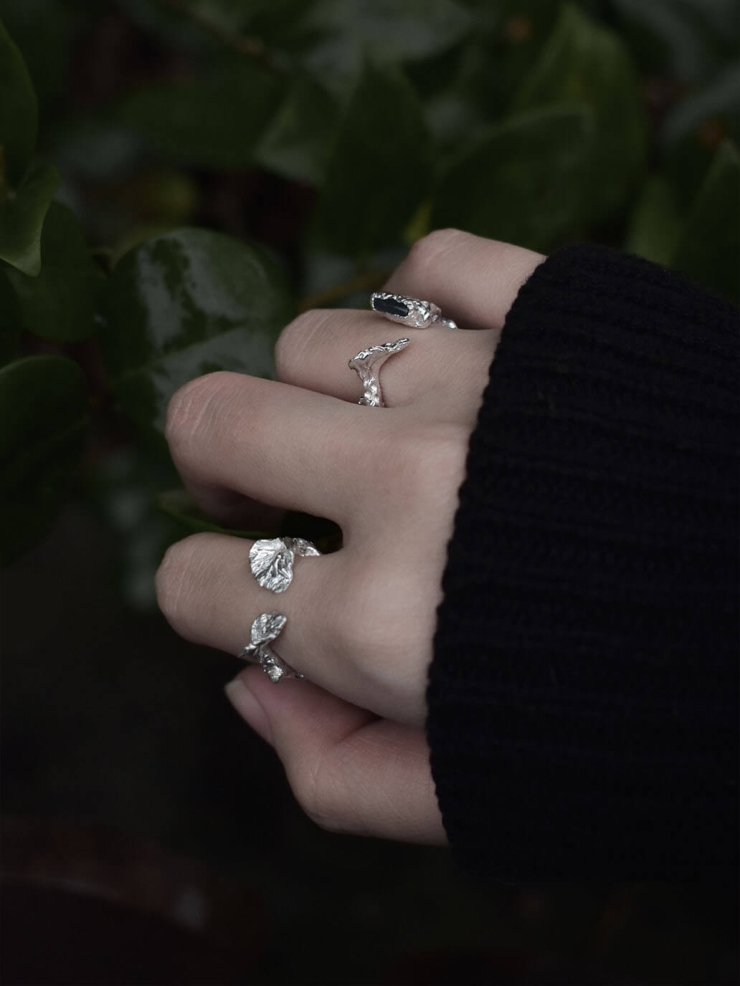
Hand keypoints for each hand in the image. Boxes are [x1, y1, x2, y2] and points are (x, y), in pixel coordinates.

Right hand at [156, 230, 542, 840]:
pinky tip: (443, 362)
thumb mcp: (483, 803)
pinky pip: (428, 264)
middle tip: (274, 488)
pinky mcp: (556, 311)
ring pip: (305, 339)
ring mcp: (481, 383)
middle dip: (220, 464)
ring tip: (382, 432)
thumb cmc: (655, 721)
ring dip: (319, 395)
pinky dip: (415, 307)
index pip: (198, 584)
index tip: (255, 583)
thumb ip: (334, 773)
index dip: (206, 591)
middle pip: (211, 420)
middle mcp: (412, 489)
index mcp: (384, 627)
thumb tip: (248, 686)